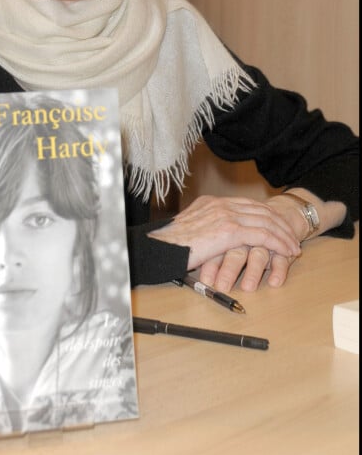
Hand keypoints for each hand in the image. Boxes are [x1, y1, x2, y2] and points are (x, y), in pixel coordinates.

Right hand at [147, 194, 301, 290]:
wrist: (161, 247)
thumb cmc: (170, 245)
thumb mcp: (190, 230)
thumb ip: (205, 228)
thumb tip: (212, 238)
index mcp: (212, 202)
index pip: (248, 205)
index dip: (267, 215)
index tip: (278, 227)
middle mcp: (221, 205)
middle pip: (261, 210)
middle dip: (280, 224)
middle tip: (292, 237)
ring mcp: (226, 215)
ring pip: (266, 221)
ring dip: (284, 235)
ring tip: (294, 247)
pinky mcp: (230, 230)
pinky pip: (263, 235)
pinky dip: (278, 243)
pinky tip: (287, 252)